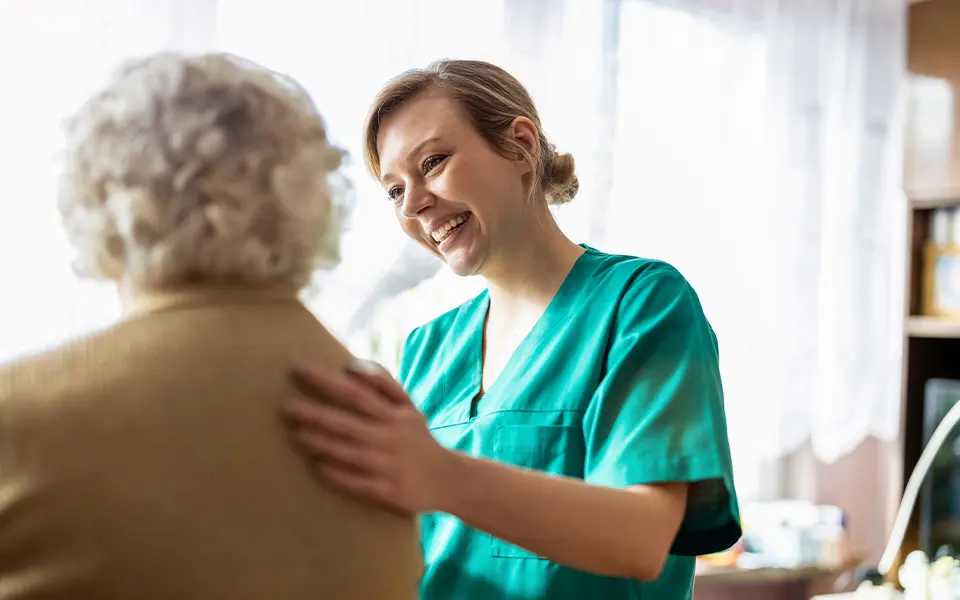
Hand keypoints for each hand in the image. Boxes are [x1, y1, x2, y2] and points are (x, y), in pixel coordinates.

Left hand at [282, 360, 454, 514]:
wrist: (449, 479)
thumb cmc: (418, 438)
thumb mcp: (408, 407)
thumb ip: (383, 384)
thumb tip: (351, 366)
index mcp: (395, 415)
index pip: (358, 393)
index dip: (328, 382)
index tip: (299, 370)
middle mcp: (392, 438)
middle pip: (350, 423)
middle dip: (318, 414)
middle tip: (286, 407)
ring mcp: (391, 465)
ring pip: (352, 453)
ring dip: (324, 444)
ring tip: (297, 435)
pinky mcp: (391, 491)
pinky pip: (361, 483)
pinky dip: (340, 475)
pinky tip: (318, 468)